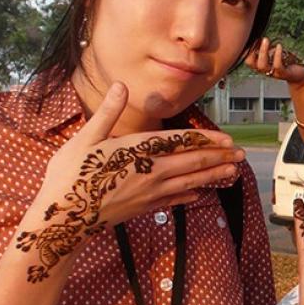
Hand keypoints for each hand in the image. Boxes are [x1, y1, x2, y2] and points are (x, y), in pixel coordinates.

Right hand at [13, 82, 244, 281]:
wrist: (62, 219)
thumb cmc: (69, 176)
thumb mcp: (85, 139)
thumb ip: (107, 112)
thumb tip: (121, 85)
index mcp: (137, 151)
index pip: (179, 142)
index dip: (205, 140)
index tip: (226, 139)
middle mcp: (149, 173)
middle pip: (191, 164)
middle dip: (219, 158)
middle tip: (242, 154)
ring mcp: (149, 194)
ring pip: (189, 183)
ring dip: (213, 176)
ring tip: (233, 172)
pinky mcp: (143, 208)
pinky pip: (174, 200)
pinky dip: (190, 195)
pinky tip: (200, 194)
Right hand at [245, 37, 303, 83]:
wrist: (300, 73)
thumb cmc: (287, 60)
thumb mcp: (275, 50)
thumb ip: (267, 44)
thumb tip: (260, 30)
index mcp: (260, 63)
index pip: (247, 57)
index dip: (246, 48)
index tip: (250, 36)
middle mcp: (264, 70)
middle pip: (250, 62)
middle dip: (251, 49)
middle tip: (257, 37)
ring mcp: (273, 73)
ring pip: (262, 65)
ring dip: (263, 51)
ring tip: (266, 39)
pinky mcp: (283, 74)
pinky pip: (277, 65)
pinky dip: (277, 55)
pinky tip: (279, 46)